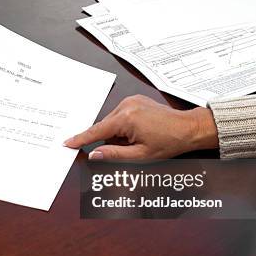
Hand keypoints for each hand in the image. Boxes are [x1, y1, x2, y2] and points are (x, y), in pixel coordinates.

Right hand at [64, 95, 218, 159]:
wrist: (188, 128)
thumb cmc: (169, 142)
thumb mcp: (140, 155)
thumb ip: (114, 155)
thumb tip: (95, 155)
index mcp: (126, 118)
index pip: (96, 131)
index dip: (81, 139)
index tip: (67, 143)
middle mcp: (126, 106)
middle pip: (105, 126)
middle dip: (110, 140)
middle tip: (130, 148)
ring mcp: (131, 101)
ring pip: (112, 121)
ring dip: (118, 133)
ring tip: (138, 140)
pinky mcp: (135, 100)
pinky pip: (120, 115)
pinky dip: (123, 126)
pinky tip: (138, 132)